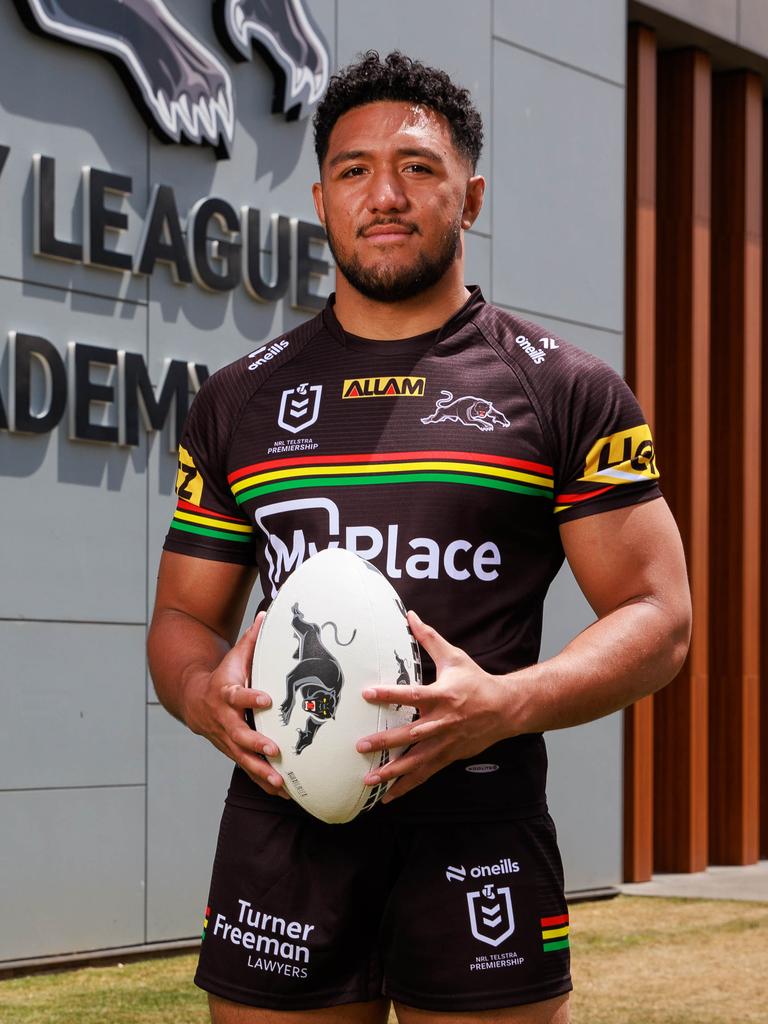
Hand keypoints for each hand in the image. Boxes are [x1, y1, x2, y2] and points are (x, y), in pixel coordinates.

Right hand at [183, 612, 288, 798]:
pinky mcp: (233, 752)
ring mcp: (227, 739)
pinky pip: (248, 769)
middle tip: (274, 750)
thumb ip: (252, 639)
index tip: (265, 699)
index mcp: (226, 694)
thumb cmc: (223, 675)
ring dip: (261, 771)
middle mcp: (224, 720)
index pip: (237, 695)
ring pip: (243, 758)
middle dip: (255, 744)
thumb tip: (268, 612)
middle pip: (238, 734)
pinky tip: (282, 793)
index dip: (250, 697)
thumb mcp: (235, 656)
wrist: (194, 699)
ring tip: (279, 781)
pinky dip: (263, 781)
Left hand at [356, 611, 510, 801]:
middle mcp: (442, 721)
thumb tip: (410, 614)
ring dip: (392, 771)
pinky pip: (424, 774)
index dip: (389, 694)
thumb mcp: (454, 657)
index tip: (367, 693)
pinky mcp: (448, 756)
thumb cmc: (476, 681)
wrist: (506, 709)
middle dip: (384, 741)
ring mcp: (445, 742)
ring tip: (368, 780)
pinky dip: (406, 786)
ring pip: (415, 761)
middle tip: (360, 746)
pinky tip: (387, 797)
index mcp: (442, 696)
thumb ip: (429, 638)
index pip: (412, 695)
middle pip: (409, 734)